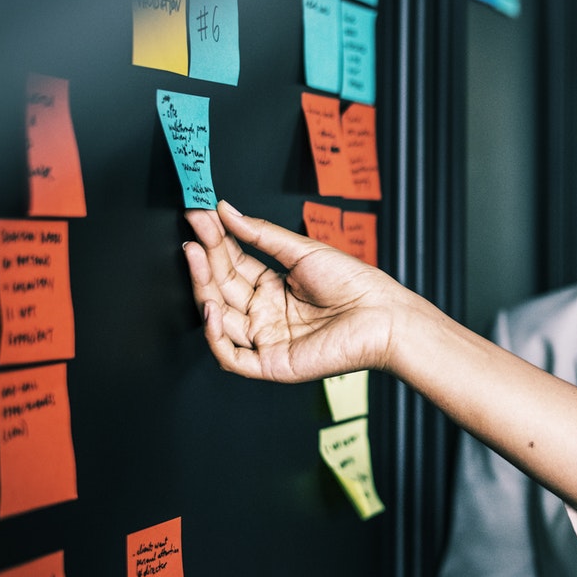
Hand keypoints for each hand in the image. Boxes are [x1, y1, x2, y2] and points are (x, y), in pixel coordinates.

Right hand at [182, 201, 402, 382]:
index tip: (199, 215)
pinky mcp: (272, 364)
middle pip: (222, 289)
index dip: (215, 242)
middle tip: (192, 234)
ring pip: (219, 320)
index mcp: (274, 289)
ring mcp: (267, 340)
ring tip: (196, 256)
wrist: (384, 315)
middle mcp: (266, 315)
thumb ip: (262, 235)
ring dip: (202, 289)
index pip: (233, 265)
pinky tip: (210, 306)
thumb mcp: (303, 251)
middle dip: (204, 260)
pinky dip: (214, 335)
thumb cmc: (356, 285)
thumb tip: (227, 211)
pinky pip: (231, 357)